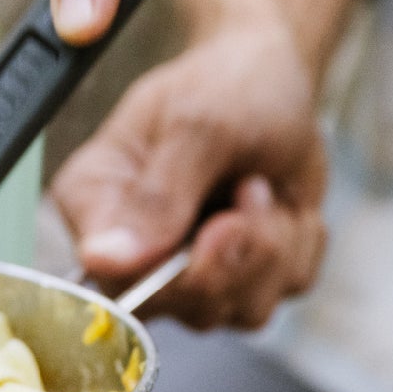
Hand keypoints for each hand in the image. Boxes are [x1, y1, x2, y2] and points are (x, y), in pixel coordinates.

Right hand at [51, 13, 326, 329]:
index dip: (171, 274)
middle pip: (180, 305)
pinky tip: (282, 205)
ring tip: (264, 186)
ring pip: (239, 309)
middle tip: (253, 189)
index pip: (110, 280)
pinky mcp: (237, 281)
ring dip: (275, 246)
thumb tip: (106, 260)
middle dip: (239, 253)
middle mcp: (132, 253)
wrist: (275, 81)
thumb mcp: (196, 124)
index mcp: (95, 204)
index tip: (219, 226)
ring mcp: (185, 274)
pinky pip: (279, 295)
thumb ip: (158, 195)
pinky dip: (297, 248)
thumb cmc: (224, 86)